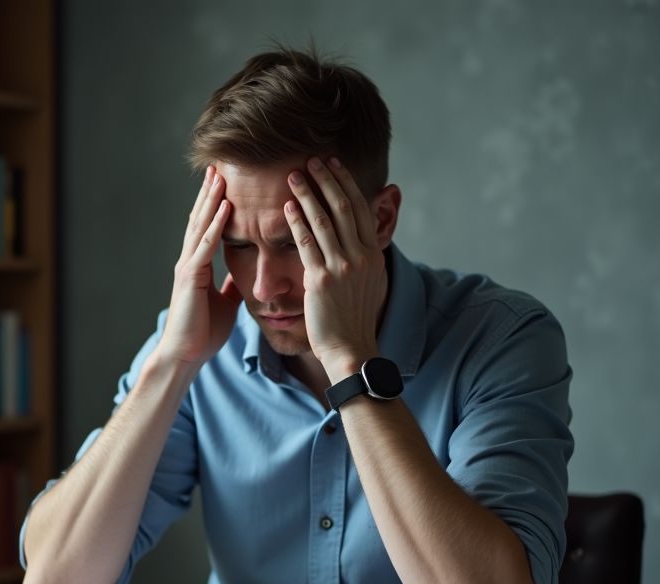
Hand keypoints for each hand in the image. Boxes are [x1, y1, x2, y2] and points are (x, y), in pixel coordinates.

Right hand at [154, 165, 242, 368]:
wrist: (186, 355)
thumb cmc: (202, 332)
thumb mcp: (224, 303)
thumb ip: (230, 285)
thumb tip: (241, 275)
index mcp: (197, 266)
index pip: (206, 229)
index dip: (214, 205)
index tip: (224, 183)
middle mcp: (190, 261)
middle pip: (200, 219)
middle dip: (209, 193)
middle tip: (218, 166)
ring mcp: (188, 267)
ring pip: (200, 226)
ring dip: (211, 199)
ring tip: (219, 175)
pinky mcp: (191, 277)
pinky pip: (205, 245)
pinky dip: (216, 224)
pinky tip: (225, 207)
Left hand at [285, 157, 387, 381]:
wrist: (350, 349)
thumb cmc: (355, 320)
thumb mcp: (371, 283)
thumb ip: (365, 257)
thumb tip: (363, 237)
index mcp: (373, 254)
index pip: (360, 208)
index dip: (346, 182)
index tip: (334, 164)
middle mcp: (361, 256)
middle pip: (342, 207)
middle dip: (326, 179)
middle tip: (312, 159)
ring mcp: (342, 267)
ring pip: (323, 220)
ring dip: (307, 194)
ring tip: (293, 176)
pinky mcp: (320, 280)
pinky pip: (306, 244)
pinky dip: (296, 222)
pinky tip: (286, 207)